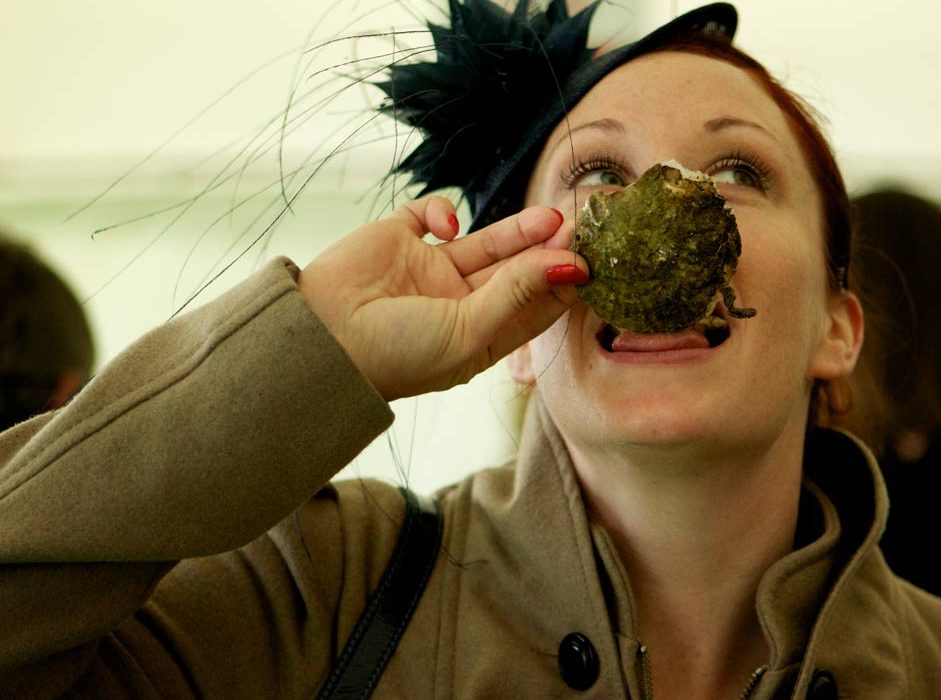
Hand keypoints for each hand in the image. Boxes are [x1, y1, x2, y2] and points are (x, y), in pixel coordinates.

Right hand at [299, 196, 586, 399]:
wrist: (320, 339)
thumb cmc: (397, 353)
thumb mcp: (468, 331)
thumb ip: (518, 293)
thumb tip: (570, 265)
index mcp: (478, 337)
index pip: (533, 309)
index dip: (563, 286)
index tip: (593, 264)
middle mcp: (459, 303)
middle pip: (517, 272)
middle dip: (548, 252)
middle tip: (581, 231)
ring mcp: (429, 269)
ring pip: (488, 242)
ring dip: (520, 230)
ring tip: (553, 218)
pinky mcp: (399, 238)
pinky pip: (432, 213)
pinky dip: (444, 211)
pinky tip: (446, 227)